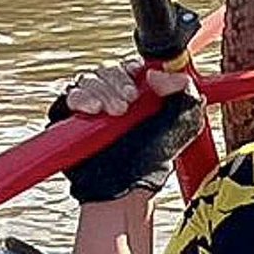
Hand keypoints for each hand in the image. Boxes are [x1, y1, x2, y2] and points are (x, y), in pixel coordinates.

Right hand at [50, 57, 204, 203]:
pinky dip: (80, 98)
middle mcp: (112, 96)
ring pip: (89, 80)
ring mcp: (90, 105)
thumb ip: (185, 92)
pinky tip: (93, 110)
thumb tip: (157, 73)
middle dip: (118, 84)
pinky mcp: (69, 117)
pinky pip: (69, 96)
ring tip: (113, 114)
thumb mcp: (184, 125)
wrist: (124, 187)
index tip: (140, 89)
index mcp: (138, 93)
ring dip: (101, 92)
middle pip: (108, 70)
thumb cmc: (152, 161)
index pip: (130, 67)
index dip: (133, 72)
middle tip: (127, 105)